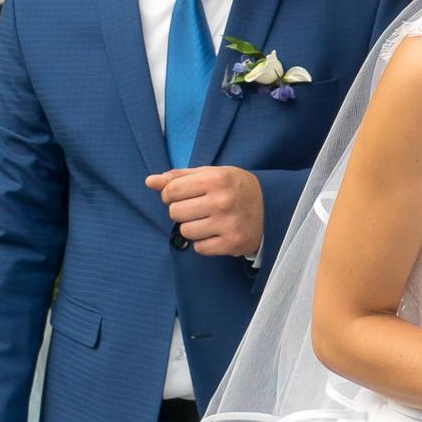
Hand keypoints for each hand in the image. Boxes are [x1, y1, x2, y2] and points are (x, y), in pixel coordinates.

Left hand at [148, 164, 264, 256]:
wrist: (271, 207)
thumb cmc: (234, 187)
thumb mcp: (211, 174)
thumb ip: (179, 177)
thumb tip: (149, 181)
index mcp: (215, 179)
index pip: (171, 191)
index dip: (170, 195)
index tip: (181, 196)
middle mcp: (222, 201)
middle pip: (175, 213)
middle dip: (181, 212)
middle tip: (197, 209)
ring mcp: (228, 224)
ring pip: (186, 232)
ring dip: (192, 228)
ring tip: (208, 221)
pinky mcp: (233, 243)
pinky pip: (200, 248)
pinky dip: (204, 243)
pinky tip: (216, 233)